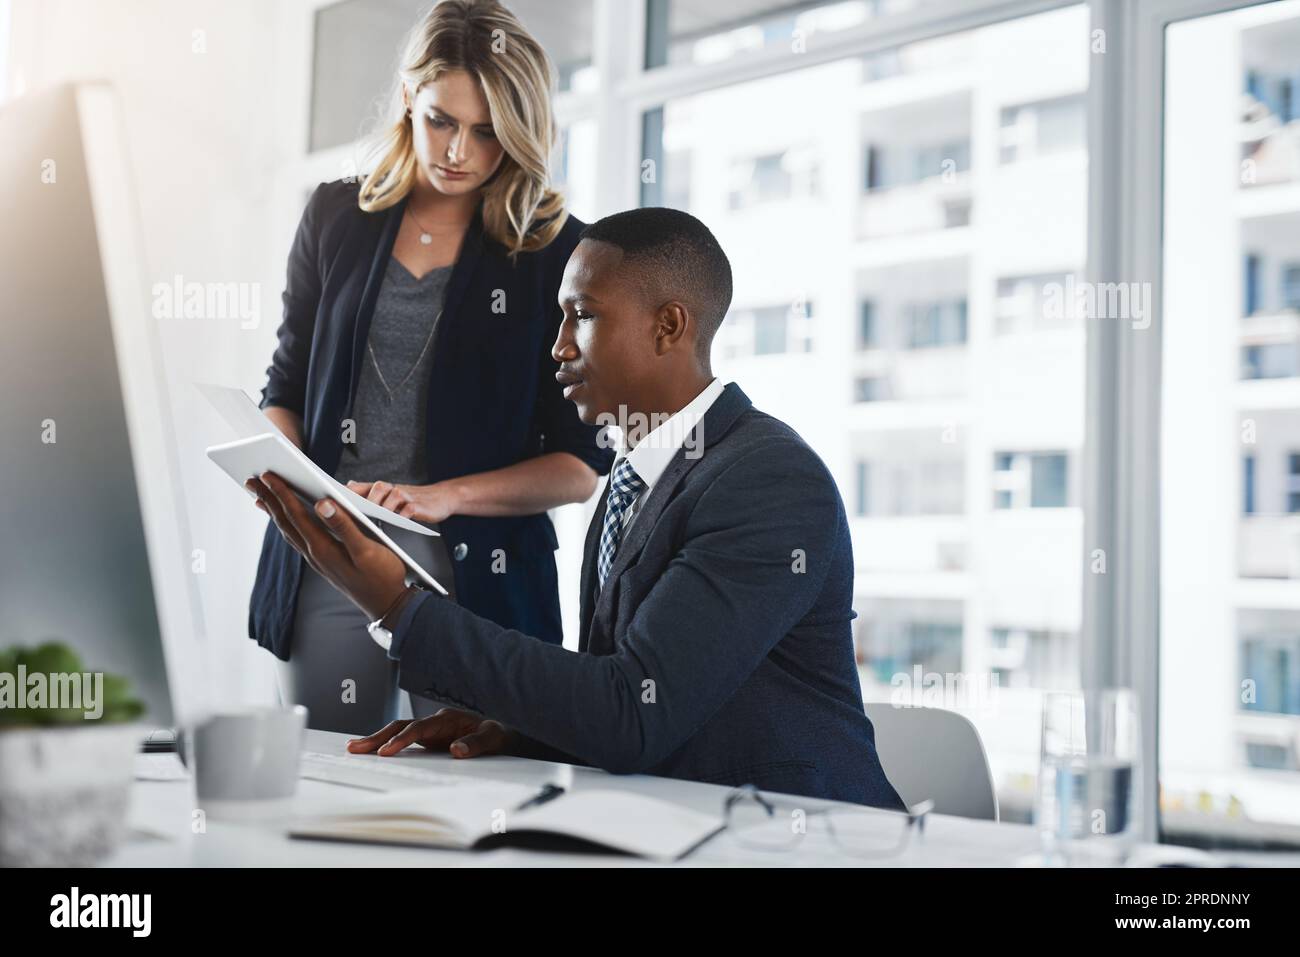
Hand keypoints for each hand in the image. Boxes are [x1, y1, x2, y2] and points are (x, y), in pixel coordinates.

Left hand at [246, 472, 406, 620]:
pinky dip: (287, 525)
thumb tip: (322, 503)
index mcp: (324, 548)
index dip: (282, 493)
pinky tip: (286, 521)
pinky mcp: (324, 563)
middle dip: (268, 499)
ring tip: (260, 498)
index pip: (297, 515)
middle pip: (285, 522)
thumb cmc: (382, 576)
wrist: (388, 605)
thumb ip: (345, 526)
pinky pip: (297, 539)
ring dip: (273, 512)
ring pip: (288, 531)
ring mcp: (318, 561)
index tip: (268, 475)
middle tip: (251, 481)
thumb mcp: (367, 549)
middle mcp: (315, 555)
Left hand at [346, 480, 459, 523]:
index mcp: (382, 490)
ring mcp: (407, 496)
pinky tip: (398, 521)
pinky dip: (403, 514)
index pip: (361, 486)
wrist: (441, 498)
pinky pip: (409, 508)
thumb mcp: (389, 495)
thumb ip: (369, 491)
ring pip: (393, 495)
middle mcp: (393, 490)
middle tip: (354, 510)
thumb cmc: (412, 500)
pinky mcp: (420, 505)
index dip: (347, 491)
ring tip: (374, 517)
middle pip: (377, 487)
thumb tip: (347, 485)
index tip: (333, 498)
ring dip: (383, 506)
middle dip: (365, 498)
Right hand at [346, 709, 513, 758]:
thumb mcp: (492, 738)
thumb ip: (476, 743)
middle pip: (400, 726)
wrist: (501, 732)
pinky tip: (372, 750)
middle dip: (378, 737)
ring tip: (354, 748)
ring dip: (377, 739)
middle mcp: (434, 721)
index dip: (402, 739)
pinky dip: (387, 744)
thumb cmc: (496, 733)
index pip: (418, 728)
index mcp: (447, 718)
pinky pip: (403, 739)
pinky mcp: (428, 739)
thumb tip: (456, 750)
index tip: (386, 751)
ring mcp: (429, 730)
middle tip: (355, 748)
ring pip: (398, 731)